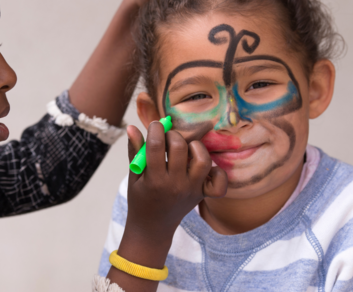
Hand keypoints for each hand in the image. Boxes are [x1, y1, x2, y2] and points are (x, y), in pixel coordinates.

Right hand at [105, 122, 227, 291]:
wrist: (153, 226)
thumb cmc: (141, 198)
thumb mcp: (134, 176)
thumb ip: (135, 151)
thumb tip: (132, 127)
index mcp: (154, 180)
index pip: (156, 146)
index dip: (156, 129)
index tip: (155, 125)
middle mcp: (175, 184)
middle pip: (180, 147)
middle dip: (172, 135)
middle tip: (167, 138)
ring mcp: (192, 190)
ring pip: (203, 160)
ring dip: (195, 147)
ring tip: (185, 148)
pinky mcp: (203, 194)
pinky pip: (219, 181)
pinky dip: (215, 170)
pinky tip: (199, 165)